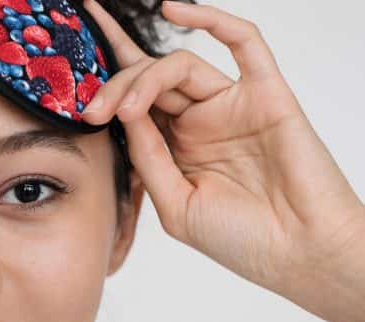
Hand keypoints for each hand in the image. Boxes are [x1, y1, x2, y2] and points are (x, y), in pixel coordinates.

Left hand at [81, 1, 364, 306]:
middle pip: (147, 81)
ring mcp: (231, 106)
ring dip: (145, 77)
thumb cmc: (241, 240)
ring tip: (124, 108)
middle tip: (91, 112)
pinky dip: (211, 20)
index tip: (65, 75)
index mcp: (175, 148)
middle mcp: (199, 122)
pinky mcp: (266, 95)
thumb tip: (123, 113)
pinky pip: (244, 43)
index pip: (132, 104)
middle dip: (113, 88)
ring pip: (179, 66)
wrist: (299, 255)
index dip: (102, 85)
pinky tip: (172, 9)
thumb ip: (148, 159)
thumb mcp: (176, 205)